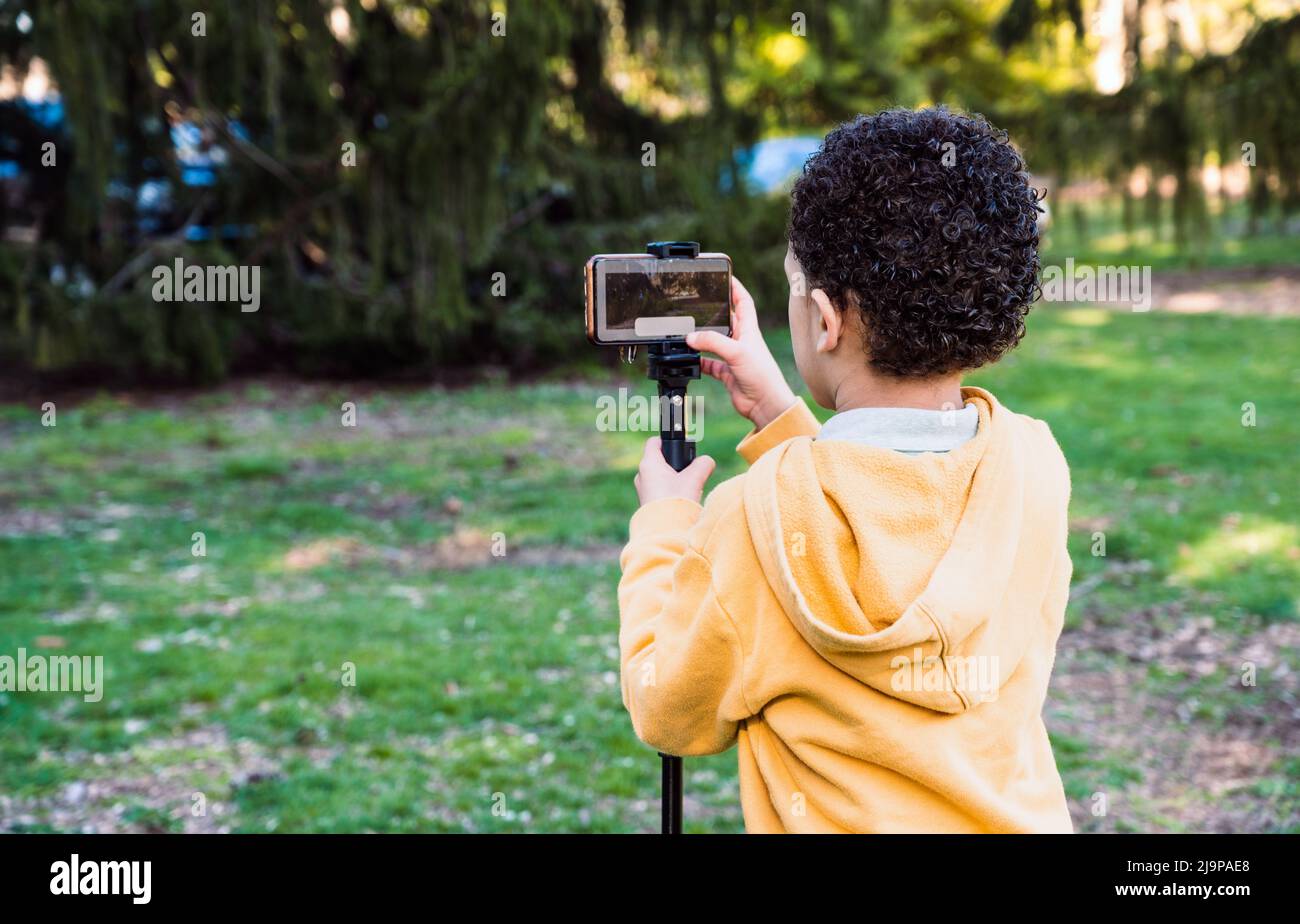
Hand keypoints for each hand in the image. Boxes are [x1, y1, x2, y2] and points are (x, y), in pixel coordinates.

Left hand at [635, 437, 715, 505]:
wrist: (665, 531)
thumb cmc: (676, 501)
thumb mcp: (694, 479)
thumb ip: (703, 464)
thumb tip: (707, 461)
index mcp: (649, 464)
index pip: (655, 442)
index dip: (668, 441)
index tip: (679, 446)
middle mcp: (642, 475)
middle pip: (659, 461)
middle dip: (675, 464)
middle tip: (689, 471)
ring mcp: (642, 490)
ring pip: (660, 477)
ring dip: (673, 480)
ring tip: (688, 489)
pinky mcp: (646, 503)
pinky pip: (658, 491)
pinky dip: (669, 492)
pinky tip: (681, 500)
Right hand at [687, 276, 796, 430]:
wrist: (766, 404)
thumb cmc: (761, 375)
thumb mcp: (737, 352)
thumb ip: (713, 342)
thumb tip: (690, 337)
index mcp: (749, 330)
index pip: (743, 301)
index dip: (735, 287)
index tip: (725, 276)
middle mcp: (741, 341)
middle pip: (726, 319)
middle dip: (713, 311)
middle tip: (698, 301)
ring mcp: (733, 357)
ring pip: (714, 342)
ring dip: (702, 338)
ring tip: (687, 330)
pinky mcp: (727, 372)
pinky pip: (709, 363)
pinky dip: (699, 361)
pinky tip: (689, 359)